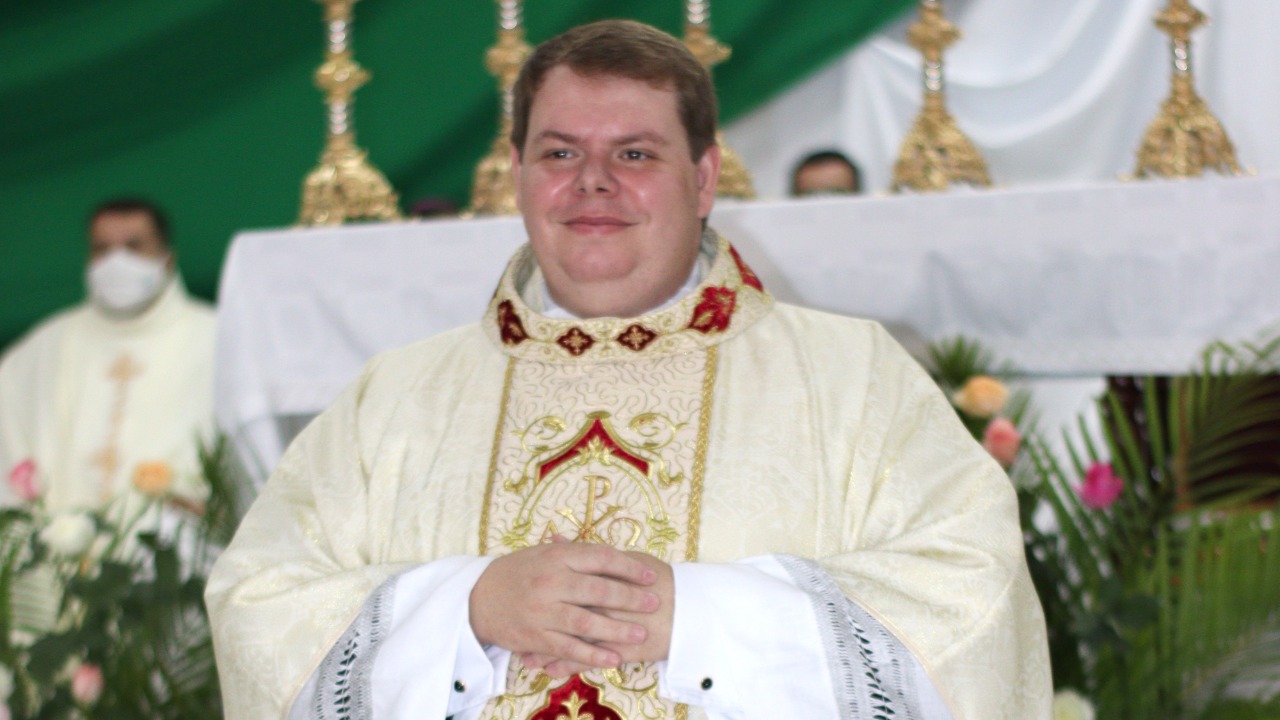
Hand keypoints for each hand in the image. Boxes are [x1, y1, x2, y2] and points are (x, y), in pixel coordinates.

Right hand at [470, 541, 659, 669]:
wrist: (478, 598)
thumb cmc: (519, 572)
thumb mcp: (545, 552)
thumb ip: (577, 552)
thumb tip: (614, 552)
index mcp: (556, 556)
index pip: (601, 558)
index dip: (629, 567)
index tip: (649, 576)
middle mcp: (551, 582)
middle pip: (599, 591)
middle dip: (631, 599)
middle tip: (654, 604)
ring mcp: (543, 611)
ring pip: (587, 623)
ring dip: (618, 630)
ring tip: (641, 634)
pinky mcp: (536, 637)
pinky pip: (569, 648)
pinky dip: (593, 655)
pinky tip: (614, 658)